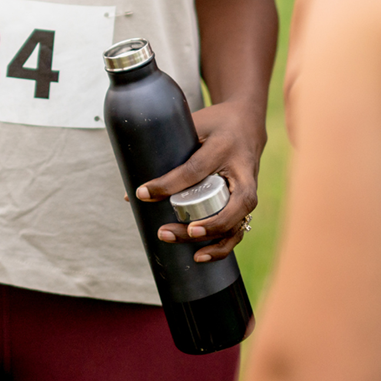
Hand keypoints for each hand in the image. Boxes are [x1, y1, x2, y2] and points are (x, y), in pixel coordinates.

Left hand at [134, 99, 263, 261]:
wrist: (247, 123)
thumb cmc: (214, 124)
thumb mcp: (193, 125)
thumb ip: (166, 149)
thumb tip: (131, 190)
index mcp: (224, 148)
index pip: (194, 170)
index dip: (168, 184)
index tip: (143, 193)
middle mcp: (241, 172)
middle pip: (223, 205)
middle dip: (197, 223)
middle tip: (165, 231)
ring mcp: (248, 190)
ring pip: (233, 223)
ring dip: (207, 239)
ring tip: (176, 241)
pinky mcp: (247, 204)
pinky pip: (238, 230)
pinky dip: (221, 246)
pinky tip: (200, 256)